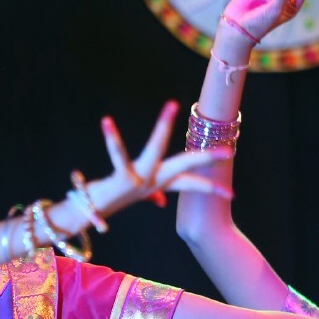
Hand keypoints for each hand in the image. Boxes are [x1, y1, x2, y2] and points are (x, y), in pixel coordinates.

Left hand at [88, 101, 232, 217]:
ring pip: (155, 151)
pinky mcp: (120, 180)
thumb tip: (160, 201)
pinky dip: (112, 139)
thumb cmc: (111, 198)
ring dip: (163, 128)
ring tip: (171, 105)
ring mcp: (138, 181)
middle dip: (206, 158)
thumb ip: (150, 195)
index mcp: (158, 182)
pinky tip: (107, 122)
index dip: (211, 189)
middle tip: (229, 152)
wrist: (86, 213)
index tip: (232, 195)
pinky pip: (118, 156)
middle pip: (183, 166)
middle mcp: (151, 181)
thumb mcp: (136, 195)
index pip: (191, 184)